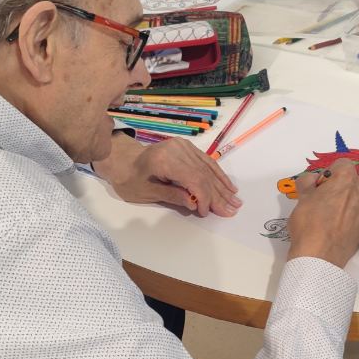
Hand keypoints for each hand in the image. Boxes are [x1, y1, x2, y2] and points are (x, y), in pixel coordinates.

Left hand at [91, 132, 241, 216]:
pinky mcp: (186, 147)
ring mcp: (183, 146)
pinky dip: (218, 175)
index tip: (207, 212)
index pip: (194, 179)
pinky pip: (206, 162)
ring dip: (222, 186)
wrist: (122, 160)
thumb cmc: (130, 179)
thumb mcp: (147, 193)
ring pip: (208, 168)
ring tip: (235, 201)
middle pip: (203, 174)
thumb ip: (173, 196)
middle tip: (232, 210)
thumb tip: (195, 204)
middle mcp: (177, 149)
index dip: (204, 197)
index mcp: (165, 159)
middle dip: (218, 194)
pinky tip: (228, 186)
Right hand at [286, 158, 358, 267]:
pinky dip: (350, 217)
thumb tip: (313, 179)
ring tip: (328, 216)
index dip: (329, 172)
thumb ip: (307, 182)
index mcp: (346, 179)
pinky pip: (358, 214)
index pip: (342, 164)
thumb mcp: (301, 197)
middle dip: (338, 187)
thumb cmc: (308, 223)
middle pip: (351, 181)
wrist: (319, 256)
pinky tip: (336, 227)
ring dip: (345, 202)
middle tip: (321, 200)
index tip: (320, 185)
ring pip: (356, 198)